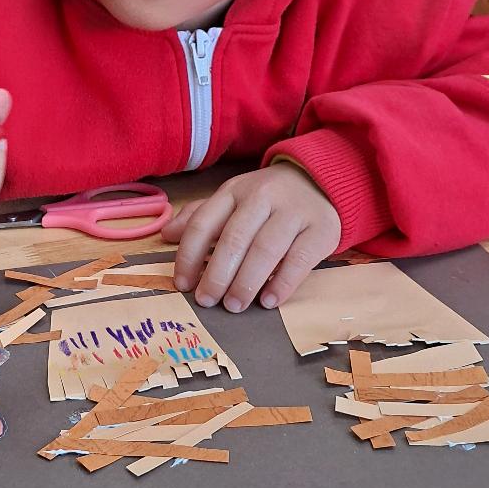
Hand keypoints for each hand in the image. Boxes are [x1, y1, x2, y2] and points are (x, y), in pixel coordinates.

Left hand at [162, 162, 341, 311]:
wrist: (319, 182)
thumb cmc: (268, 200)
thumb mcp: (232, 200)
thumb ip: (201, 217)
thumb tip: (167, 235)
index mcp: (234, 191)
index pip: (204, 223)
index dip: (189, 256)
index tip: (184, 285)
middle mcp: (262, 197)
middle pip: (234, 239)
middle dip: (217, 274)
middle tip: (208, 301)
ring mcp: (294, 211)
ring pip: (265, 249)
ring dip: (246, 282)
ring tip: (234, 305)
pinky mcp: (321, 229)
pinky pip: (300, 259)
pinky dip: (282, 283)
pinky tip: (268, 301)